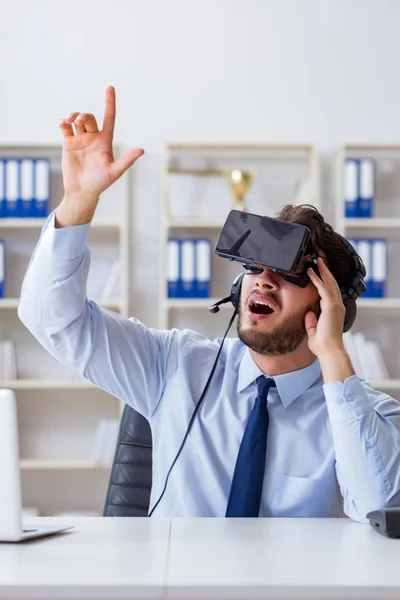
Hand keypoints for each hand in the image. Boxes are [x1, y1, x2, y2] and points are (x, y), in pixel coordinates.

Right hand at [57, 86, 143, 222]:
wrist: (82, 191)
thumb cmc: (100, 183)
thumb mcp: (115, 172)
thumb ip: (127, 161)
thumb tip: (142, 150)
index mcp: (105, 141)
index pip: (109, 118)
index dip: (110, 103)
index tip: (110, 87)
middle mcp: (93, 137)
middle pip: (89, 118)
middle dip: (83, 116)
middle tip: (78, 121)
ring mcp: (81, 139)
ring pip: (77, 120)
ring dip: (73, 116)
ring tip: (68, 121)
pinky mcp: (69, 143)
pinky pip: (66, 128)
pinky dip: (63, 123)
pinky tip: (62, 123)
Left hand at [304, 257, 345, 356]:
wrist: (329, 350)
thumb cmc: (323, 345)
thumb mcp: (314, 332)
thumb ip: (311, 322)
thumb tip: (309, 313)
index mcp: (335, 311)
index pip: (331, 292)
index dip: (326, 281)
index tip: (320, 274)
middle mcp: (337, 306)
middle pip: (332, 284)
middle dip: (326, 271)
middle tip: (321, 261)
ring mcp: (335, 305)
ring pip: (329, 283)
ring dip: (323, 271)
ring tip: (317, 261)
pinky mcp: (331, 306)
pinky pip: (323, 288)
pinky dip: (317, 279)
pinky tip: (311, 272)